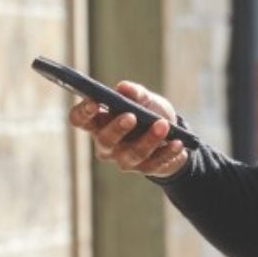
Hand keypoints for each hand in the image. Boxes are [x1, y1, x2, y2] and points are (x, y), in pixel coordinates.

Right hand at [68, 80, 186, 177]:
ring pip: (132, 154)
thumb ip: (135, 92)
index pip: (80, 119)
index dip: (83, 112)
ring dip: (149, 139)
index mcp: (99, 122)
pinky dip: (167, 152)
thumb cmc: (149, 112)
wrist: (172, 133)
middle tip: (131, 116)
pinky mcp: (144, 169)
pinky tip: (177, 142)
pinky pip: (154, 163)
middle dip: (117, 128)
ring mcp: (123, 159)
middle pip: (105, 140)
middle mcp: (106, 144)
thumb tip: (123, 87)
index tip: (94, 102)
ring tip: (163, 125)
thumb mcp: (145, 99)